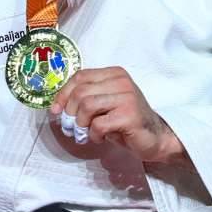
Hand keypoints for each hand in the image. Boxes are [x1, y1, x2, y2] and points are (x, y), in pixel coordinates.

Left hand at [49, 66, 185, 164]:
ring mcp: (127, 97)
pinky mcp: (129, 115)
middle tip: (70, 128)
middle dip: (70, 113)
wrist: (155, 137)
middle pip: (80, 92)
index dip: (63, 94)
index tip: (55, 110)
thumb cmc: (126, 121)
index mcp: (114, 74)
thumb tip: (58, 107)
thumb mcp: (105, 103)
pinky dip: (93, 135)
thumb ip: (86, 98)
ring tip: (85, 133)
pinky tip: (100, 138)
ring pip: (87, 106)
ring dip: (81, 124)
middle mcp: (121, 81)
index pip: (80, 77)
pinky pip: (98, 124)